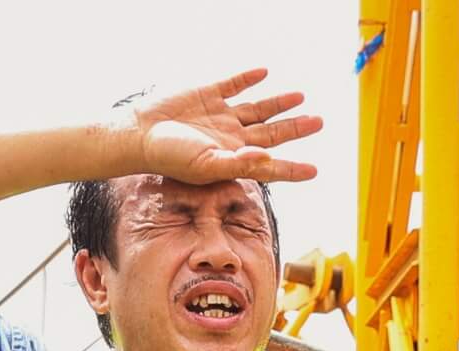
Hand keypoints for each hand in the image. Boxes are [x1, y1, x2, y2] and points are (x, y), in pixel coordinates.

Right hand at [126, 68, 323, 184]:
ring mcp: (221, 115)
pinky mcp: (207, 94)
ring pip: (258, 108)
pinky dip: (248, 78)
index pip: (270, 165)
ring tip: (300, 97)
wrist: (140, 133)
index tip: (313, 170)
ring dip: (279, 102)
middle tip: (319, 122)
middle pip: (271, 132)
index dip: (292, 169)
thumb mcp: (207, 165)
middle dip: (295, 128)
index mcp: (235, 157)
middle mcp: (232, 137)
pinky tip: (263, 72)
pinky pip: (233, 84)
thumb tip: (268, 157)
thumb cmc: (171, 157)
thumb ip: (240, 163)